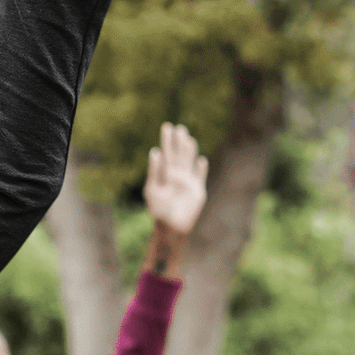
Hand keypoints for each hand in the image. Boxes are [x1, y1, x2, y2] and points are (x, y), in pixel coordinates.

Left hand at [143, 122, 207, 237]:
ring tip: (188, 138)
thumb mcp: (152, 190)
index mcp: (164, 175)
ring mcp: (187, 183)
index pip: (166, 154)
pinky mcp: (197, 191)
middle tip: (178, 128)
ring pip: (189, 162)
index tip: (167, 127)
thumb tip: (155, 152)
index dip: (167, 141)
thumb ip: (154, 172)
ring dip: (189, 150)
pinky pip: (200, 177)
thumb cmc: (158, 210)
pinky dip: (201, 169)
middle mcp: (176, 176)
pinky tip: (202, 160)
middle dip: (178, 142)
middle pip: (178, 155)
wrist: (170, 227)